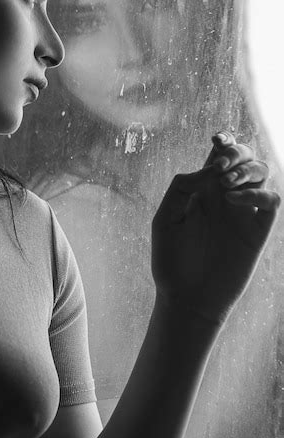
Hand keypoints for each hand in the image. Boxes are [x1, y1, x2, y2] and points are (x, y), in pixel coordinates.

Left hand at [151, 131, 280, 324]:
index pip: (220, 155)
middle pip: (245, 157)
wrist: (187, 298)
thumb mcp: (165, 219)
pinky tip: (234, 199)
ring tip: (226, 183)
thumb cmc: (171, 260)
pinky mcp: (257, 231)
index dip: (224, 140)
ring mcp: (243, 212)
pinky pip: (271, 200)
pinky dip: (258, 192)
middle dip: (236, 152)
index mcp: (203, 190)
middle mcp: (226, 196)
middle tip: (220, 169)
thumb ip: (182, 188)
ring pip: (263, 172)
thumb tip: (208, 169)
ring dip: (247, 168)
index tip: (217, 139)